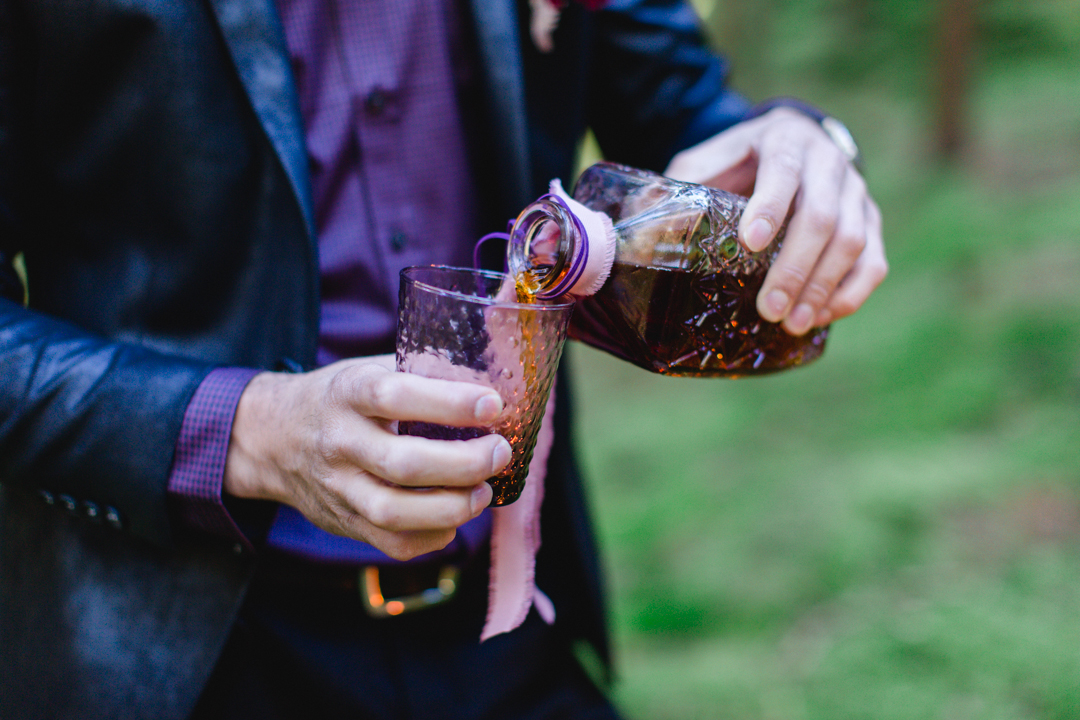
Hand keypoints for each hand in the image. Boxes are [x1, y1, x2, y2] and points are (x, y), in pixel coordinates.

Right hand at [223, 355, 509, 560]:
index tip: (492, 405)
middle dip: (464, 463)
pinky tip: (455, 518)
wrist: (272, 437)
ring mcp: (338, 488)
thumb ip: (422, 373)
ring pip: (395, 512)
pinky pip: (393, 544)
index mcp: (348, 393)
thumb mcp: (369, 369)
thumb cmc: (341, 399)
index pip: (397, 396)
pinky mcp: (344, 523)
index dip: (449, 403)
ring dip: (453, 507)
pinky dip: (434, 536)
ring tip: (484, 492)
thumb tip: (495, 380)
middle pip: (403, 464)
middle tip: (499, 453)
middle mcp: (340, 442)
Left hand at [664, 107, 886, 334]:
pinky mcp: (871, 220)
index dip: (770, 207)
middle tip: (769, 309)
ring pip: (853, 241)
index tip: (750, 243)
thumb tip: (635, 231)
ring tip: (792, 323)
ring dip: (823, 287)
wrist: (789, 144)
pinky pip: (874, 259)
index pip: (784, 171)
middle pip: (823, 216)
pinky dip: (852, 291)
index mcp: (784, 138)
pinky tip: (825, 317)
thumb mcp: (702, 162)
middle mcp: (829, 161)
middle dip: (795, 267)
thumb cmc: (736, 161)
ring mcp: (856, 191)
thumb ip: (674, 189)